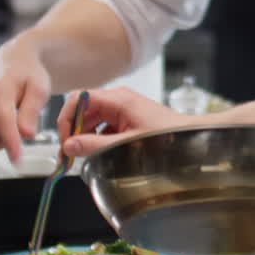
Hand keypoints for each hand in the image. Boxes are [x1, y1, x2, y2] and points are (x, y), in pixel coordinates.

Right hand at [0, 37, 51, 163]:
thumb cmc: (29, 75)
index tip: (18, 161)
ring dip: (2, 141)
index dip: (12, 144)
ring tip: (15, 123)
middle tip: (25, 126)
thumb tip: (26, 135)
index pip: (4, 124)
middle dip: (12, 141)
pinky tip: (4, 127)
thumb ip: (32, 111)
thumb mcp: (39, 89)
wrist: (12, 62)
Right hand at [58, 86, 190, 156]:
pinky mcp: (125, 118)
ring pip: (91, 119)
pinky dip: (96, 138)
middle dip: (73, 131)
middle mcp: (118, 99)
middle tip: (68, 155)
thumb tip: (69, 146)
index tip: (64, 140)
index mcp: (118, 99)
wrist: (189, 137)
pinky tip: (97, 152)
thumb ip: (96, 146)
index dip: (66, 119)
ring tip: (81, 156)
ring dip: (83, 137)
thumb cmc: (167, 137)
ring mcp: (121, 108)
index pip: (78, 99)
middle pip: (82, 110)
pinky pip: (102, 126)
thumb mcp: (127, 144)